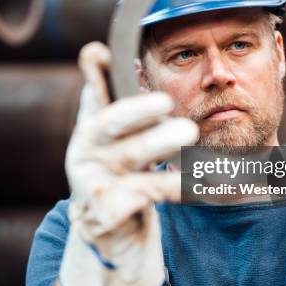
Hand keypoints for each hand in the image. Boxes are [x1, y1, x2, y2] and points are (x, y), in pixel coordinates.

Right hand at [59, 42, 197, 285]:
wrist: (110, 234)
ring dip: (160, 142)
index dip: (93, 74)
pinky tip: (199, 181)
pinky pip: (149, 192)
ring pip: (132, 155)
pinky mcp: (105, 211)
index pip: (92, 95)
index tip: (98, 52)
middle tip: (164, 102)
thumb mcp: (121, 142)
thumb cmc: (123, 176)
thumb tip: (115, 58)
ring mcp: (91, 180)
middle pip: (109, 121)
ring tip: (189, 132)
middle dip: (136, 109)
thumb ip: (123, 107)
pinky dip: (178, 185)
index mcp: (91, 128)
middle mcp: (86, 149)